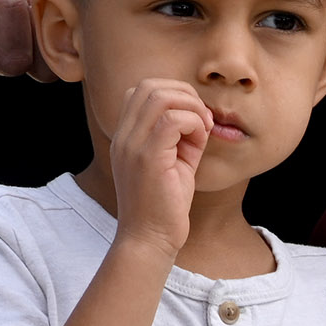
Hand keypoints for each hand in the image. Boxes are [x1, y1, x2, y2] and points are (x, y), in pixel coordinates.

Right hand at [103, 79, 210, 257]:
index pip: (140, 89)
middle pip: (149, 85)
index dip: (172, 92)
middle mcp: (123, 135)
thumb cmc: (163, 206)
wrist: (150, 240)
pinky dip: (194, 123)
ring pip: (160, 96)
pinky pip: (173, 119)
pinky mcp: (148, 157)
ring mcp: (132, 144)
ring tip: (202, 129)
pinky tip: (199, 142)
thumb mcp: (171, 163)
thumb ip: (179, 137)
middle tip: (202, 118)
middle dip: (184, 93)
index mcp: (125, 135)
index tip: (193, 117)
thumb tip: (199, 115)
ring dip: (191, 107)